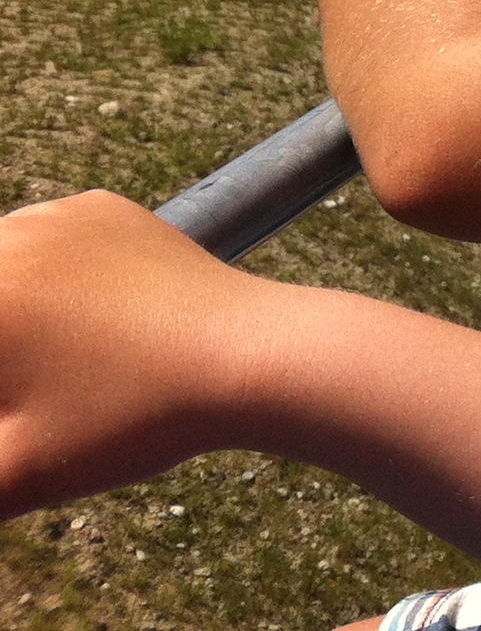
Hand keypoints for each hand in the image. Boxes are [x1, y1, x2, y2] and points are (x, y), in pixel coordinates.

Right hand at [0, 192, 275, 518]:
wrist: (253, 355)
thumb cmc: (132, 419)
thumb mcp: (14, 473)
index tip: (16, 399)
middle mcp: (8, 237)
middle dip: (0, 344)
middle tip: (29, 387)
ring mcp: (57, 213)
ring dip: (5, 308)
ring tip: (44, 365)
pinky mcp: (103, 209)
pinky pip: (37, 239)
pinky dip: (32, 274)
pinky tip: (69, 326)